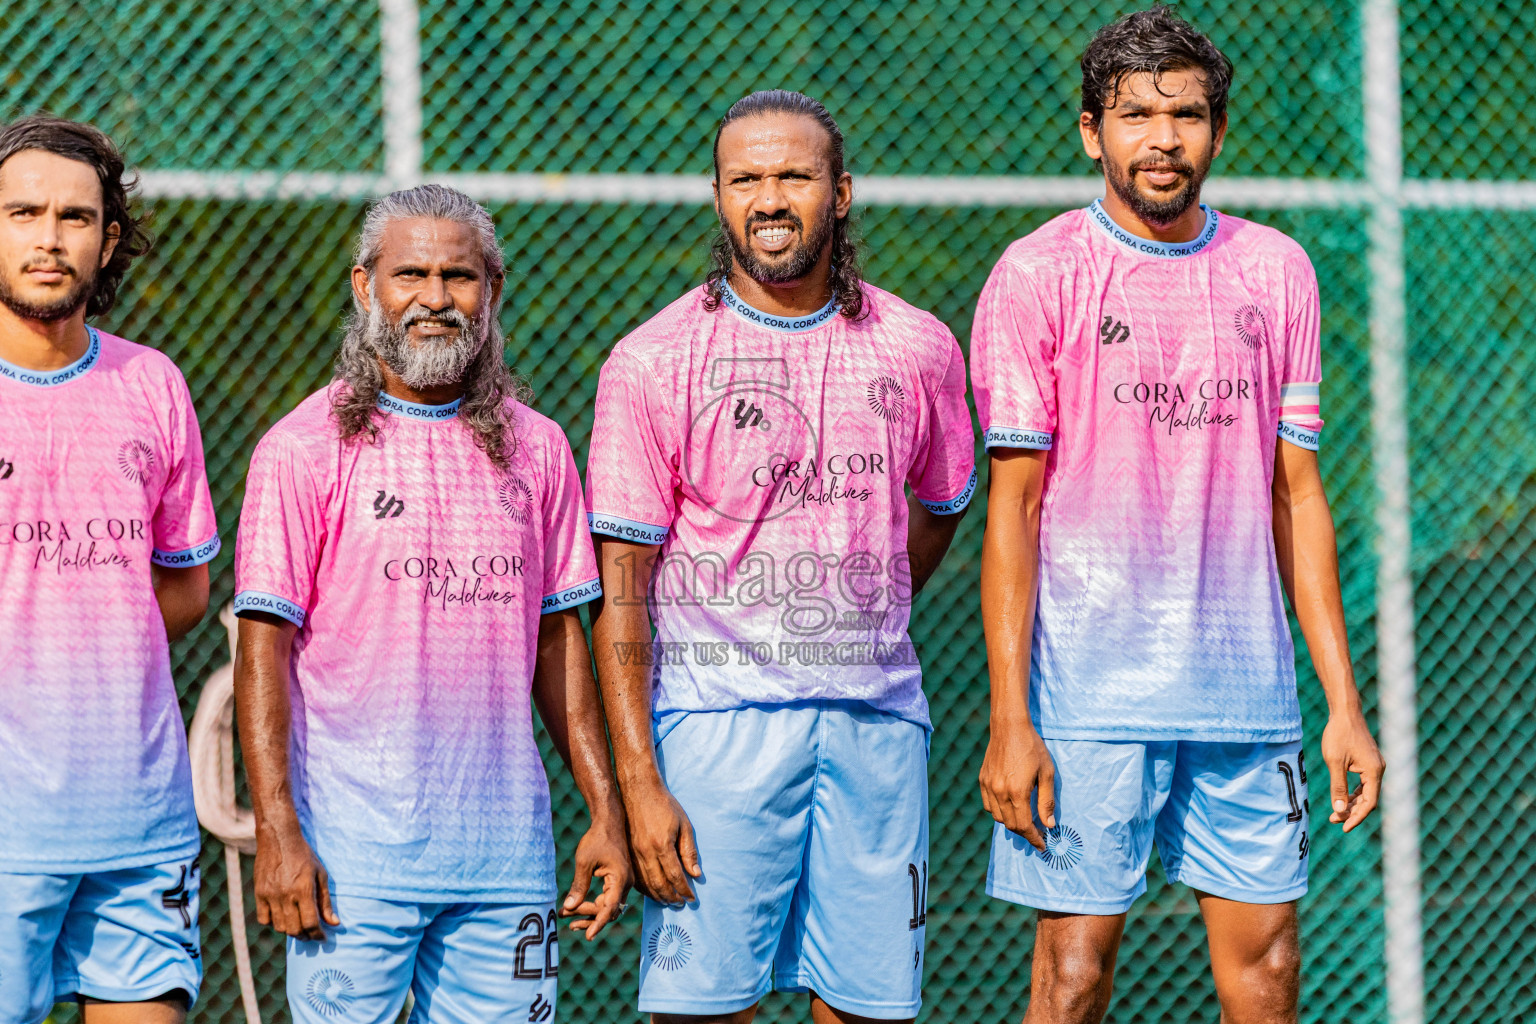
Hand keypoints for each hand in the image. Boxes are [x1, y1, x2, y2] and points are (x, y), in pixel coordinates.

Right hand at [253, 821, 337, 939]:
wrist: (279, 839)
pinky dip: (273, 923)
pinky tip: (282, 917)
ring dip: (290, 930)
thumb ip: (326, 901)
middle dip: (305, 936)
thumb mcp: (320, 874)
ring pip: (279, 927)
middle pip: (294, 929)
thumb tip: (334, 923)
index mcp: (304, 890)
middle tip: (311, 933)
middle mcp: (286, 895)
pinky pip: (263, 920)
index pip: (311, 923)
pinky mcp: (259, 894)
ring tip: (298, 925)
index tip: (322, 937)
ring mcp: (270, 895)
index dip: (318, 935)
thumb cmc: (304, 856)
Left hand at [560, 812, 632, 940]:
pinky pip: (607, 898)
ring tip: (567, 916)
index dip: (598, 923)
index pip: (610, 908)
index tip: (588, 936)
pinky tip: (575, 906)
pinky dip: (592, 903)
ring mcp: (623, 883)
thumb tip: (569, 907)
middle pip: (608, 911)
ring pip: (607, 906)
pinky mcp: (617, 881)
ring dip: (589, 912)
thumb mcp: (584, 862)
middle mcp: (626, 884)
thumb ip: (578, 886)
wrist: (608, 822)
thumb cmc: (597, 839)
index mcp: (620, 879)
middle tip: (567, 921)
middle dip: (588, 918)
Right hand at [623, 777, 700, 904]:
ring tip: (669, 901)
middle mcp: (645, 852)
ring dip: (658, 896)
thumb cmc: (665, 805)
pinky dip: (644, 888)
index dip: (684, 890)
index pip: (675, 876)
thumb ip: (689, 851)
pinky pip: (635, 876)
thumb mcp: (684, 824)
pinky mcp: (627, 851)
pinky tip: (652, 892)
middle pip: (659, 884)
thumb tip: (696, 874)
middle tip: (681, 904)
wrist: (639, 790)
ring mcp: (633, 852)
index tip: (692, 898)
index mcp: (661, 844)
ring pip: (645, 883)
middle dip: (672, 897)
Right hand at [979, 720, 1056, 851]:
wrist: (1009, 727)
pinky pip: (989, 805)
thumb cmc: (1032, 748)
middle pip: (1011, 824)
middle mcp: (1000, 792)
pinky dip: (999, 812)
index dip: (1034, 838)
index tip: (1042, 845)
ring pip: (998, 817)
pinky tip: (1009, 807)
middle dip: (1025, 833)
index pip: (1024, 826)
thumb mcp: (1046, 773)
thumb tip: (1049, 824)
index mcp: (1017, 792)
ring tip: (1025, 820)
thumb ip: (1047, 801)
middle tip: (1037, 833)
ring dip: (1012, 823)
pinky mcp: (983, 780)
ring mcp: (989, 786)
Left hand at [1321, 705, 1383, 832]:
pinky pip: (1364, 783)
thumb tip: (1340, 811)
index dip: (1357, 817)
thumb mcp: (1335, 762)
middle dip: (1352, 812)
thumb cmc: (1339, 734)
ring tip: (1336, 813)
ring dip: (1353, 803)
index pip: (1369, 802)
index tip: (1344, 827)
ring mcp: (1375, 766)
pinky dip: (1354, 792)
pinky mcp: (1369, 762)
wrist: (1345, 712)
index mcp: (1374, 771)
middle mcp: (1378, 770)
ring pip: (1366, 792)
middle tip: (1334, 820)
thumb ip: (1338, 787)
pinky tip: (1343, 798)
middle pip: (1369, 799)